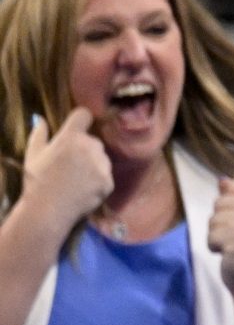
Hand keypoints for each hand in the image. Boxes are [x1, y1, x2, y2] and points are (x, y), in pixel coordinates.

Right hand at [20, 109, 112, 232]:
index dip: (80, 120)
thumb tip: (42, 119)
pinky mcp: (109, 181)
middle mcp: (91, 146)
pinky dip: (98, 181)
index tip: (77, 128)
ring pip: (102, 158)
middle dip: (85, 148)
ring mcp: (102, 164)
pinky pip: (106, 176)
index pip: (83, 114)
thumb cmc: (37, 181)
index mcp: (71, 137)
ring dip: (93, 164)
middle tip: (71, 164)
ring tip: (77, 179)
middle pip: (93, 140)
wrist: (47, 210)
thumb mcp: (32, 155)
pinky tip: (84, 189)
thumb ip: (39, 134)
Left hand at [208, 177, 233, 295]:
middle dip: (219, 221)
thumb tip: (222, 180)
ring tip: (230, 245)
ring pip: (213, 220)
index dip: (226, 203)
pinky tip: (226, 254)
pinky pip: (211, 237)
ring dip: (215, 235)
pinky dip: (214, 247)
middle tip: (233, 236)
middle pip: (220, 203)